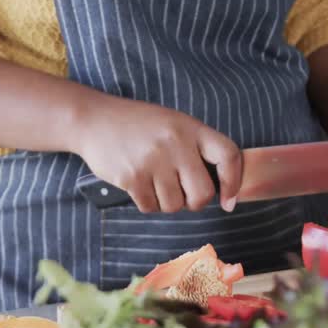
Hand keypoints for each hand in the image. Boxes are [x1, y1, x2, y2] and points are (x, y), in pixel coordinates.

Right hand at [73, 97, 241, 213]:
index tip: (228, 199)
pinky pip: (150, 207)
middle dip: (194, 202)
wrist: (94, 120)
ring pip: (175, 205)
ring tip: (155, 182)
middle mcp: (175, 144)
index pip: (228, 156)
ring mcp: (153, 161)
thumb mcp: (173, 124)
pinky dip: (147, 203)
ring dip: (166, 202)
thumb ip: (195, 148)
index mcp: (191, 128)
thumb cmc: (137, 125)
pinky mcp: (132, 178)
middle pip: (203, 194)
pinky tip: (139, 183)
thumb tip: (219, 188)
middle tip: (183, 194)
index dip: (234, 182)